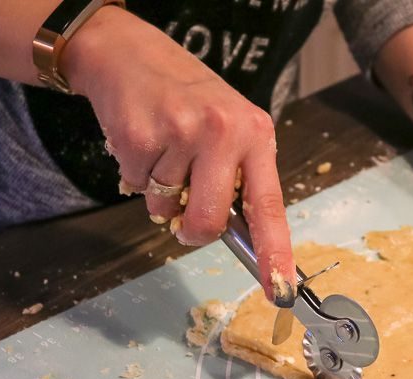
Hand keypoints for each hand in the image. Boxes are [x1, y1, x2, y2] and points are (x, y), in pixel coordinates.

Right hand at [61, 7, 295, 305]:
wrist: (131, 55)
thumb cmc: (189, 100)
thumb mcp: (230, 128)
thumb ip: (239, 179)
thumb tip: (243, 242)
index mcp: (255, 135)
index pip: (270, 207)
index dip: (275, 254)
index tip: (281, 289)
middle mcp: (223, 132)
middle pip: (210, 222)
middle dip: (194, 230)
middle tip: (185, 206)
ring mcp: (180, 134)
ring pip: (166, 209)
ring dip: (160, 194)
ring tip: (164, 153)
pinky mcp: (139, 137)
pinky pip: (137, 188)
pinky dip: (136, 176)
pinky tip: (144, 143)